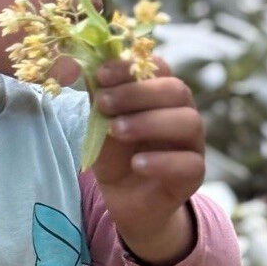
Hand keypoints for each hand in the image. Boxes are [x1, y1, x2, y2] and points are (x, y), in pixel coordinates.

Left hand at [89, 56, 204, 263]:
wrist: (123, 200)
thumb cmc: (114, 154)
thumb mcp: (99, 123)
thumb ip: (94, 95)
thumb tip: (72, 66)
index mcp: (161, 95)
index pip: (158, 67)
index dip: (131, 66)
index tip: (101, 75)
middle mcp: (182, 113)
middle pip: (177, 90)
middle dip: (138, 93)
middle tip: (104, 103)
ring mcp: (192, 143)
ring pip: (189, 122)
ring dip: (149, 122)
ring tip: (116, 131)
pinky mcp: (194, 174)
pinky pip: (190, 163)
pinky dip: (162, 161)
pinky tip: (137, 164)